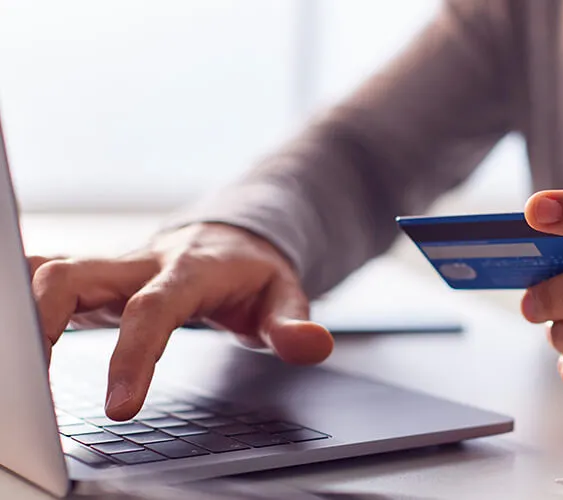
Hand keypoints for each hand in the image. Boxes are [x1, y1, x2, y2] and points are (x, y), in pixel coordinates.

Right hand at [28, 223, 332, 420]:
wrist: (234, 236)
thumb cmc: (253, 273)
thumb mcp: (284, 295)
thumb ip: (292, 323)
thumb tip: (313, 345)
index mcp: (190, 271)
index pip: (153, 310)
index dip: (133, 357)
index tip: (120, 408)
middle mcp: (141, 263)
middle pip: (75, 276)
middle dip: (44, 321)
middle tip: (36, 384)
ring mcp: (113, 268)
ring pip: (50, 274)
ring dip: (26, 315)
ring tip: (22, 372)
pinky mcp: (96, 278)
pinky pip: (47, 282)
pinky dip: (26, 306)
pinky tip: (21, 345)